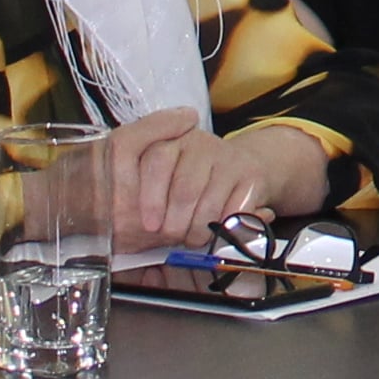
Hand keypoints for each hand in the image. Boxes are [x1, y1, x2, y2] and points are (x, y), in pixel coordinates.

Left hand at [100, 108, 299, 249]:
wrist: (240, 167)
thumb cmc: (188, 182)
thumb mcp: (157, 182)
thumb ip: (138, 192)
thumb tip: (128, 221)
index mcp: (170, 140)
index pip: (157, 161)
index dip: (152, 198)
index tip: (150, 225)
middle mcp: (200, 143)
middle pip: (185, 189)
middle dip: (176, 223)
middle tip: (172, 237)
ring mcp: (227, 157)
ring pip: (208, 204)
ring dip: (198, 230)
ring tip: (193, 238)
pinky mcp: (251, 174)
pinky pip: (233, 210)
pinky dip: (222, 228)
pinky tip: (215, 229)